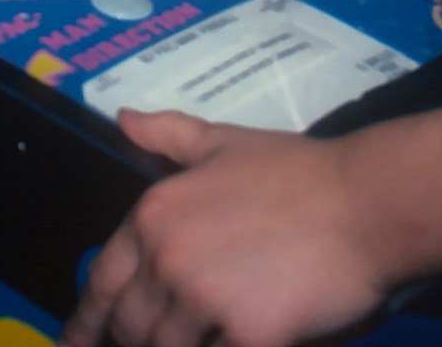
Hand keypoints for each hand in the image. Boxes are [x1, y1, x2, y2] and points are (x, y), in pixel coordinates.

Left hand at [62, 112, 389, 346]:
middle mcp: (167, 258)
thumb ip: (167, 135)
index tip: (76, 341)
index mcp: (153, 215)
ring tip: (183, 346)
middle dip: (126, 343)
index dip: (86, 319)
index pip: (103, 280)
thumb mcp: (221, 142)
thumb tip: (121, 118)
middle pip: (128, 325)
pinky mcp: (248, 335)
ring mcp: (204, 299)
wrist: (365, 202)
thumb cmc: (298, 172)